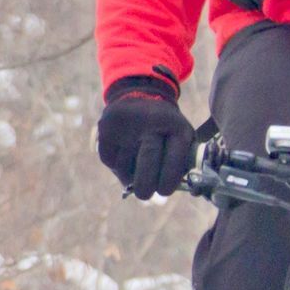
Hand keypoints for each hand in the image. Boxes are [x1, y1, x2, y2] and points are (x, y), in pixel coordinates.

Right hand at [96, 75, 195, 199]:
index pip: (174, 159)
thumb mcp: (183, 137)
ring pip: (125, 165)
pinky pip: (110, 160)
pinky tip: (124, 159)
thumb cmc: (167, 128)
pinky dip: (117, 167)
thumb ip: (181, 164)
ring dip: (130, 176)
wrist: (141, 95)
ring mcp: (127, 125)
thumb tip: (170, 190)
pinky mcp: (107, 128)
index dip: (169, 180)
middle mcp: (152, 123)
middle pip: (147, 161)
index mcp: (177, 127)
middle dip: (146, 185)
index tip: (164, 191)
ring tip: (136, 169)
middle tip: (145, 194)